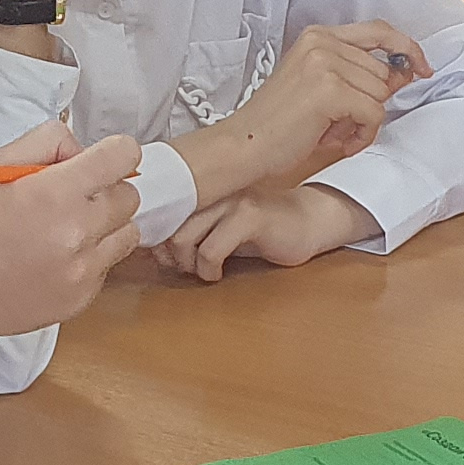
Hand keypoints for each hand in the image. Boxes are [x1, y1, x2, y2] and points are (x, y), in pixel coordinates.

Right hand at [0, 134, 145, 343]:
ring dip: (105, 225)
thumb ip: (46, 143)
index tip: (102, 160)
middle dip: (106, 189)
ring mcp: (83, 270)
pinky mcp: (82, 298)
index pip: (123, 156)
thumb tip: (81, 150)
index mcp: (54, 193)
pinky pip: (108, 266)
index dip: (114, 152)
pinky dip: (91, 258)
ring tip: (66, 230)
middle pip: (130, 195)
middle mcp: (77, 232)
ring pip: (127, 232)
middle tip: (71, 197)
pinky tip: (55, 258)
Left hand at [154, 181, 374, 283]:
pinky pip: (211, 249)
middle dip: (171, 256)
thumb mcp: (219, 231)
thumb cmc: (261, 231)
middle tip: (187, 268)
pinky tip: (218, 273)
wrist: (308, 223)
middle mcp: (213, 191)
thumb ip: (189, 235)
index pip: (162, 212)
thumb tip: (155, 251)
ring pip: (183, 237)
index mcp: (202, 191)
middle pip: (168, 227)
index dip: (157, 241)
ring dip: (188, 264)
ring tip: (203, 271)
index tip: (165, 259)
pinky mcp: (250, 218)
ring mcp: (232, 202)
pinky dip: (208, 269)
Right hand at [198, 22, 429, 194]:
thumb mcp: (318, 85)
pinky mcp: (330, 90)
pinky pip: (374, 114)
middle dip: (371, 102)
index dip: (406, 49)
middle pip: (383, 72)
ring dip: (364, 121)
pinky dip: (362, 135)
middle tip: (338, 122)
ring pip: (381, 95)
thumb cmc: (277, 123)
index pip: (379, 31)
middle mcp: (322, 43)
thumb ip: (356, 73)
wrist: (245, 144)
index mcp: (318, 36)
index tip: (421, 68)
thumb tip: (402, 75)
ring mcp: (326, 64)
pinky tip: (339, 141)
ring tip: (332, 130)